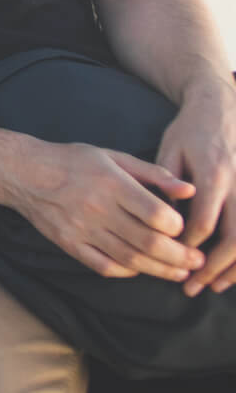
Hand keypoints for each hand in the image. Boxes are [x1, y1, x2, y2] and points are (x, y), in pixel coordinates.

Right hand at [0, 138, 202, 280]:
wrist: (21, 171)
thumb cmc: (71, 161)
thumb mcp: (112, 157)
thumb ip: (153, 173)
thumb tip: (188, 190)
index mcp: (110, 183)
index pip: (155, 214)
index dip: (176, 226)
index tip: (182, 228)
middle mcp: (96, 208)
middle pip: (148, 243)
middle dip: (179, 257)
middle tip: (195, 261)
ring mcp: (81, 229)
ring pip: (130, 259)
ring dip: (160, 270)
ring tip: (179, 273)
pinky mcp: (68, 244)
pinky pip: (104, 266)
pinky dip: (127, 272)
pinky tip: (140, 269)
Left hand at [160, 74, 235, 293]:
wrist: (221, 107)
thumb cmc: (190, 130)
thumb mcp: (170, 150)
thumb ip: (166, 184)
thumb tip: (164, 220)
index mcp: (214, 175)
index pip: (204, 222)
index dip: (188, 245)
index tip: (172, 259)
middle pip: (234, 238)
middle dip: (214, 266)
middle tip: (194, 286)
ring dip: (235, 267)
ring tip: (214, 286)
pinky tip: (233, 271)